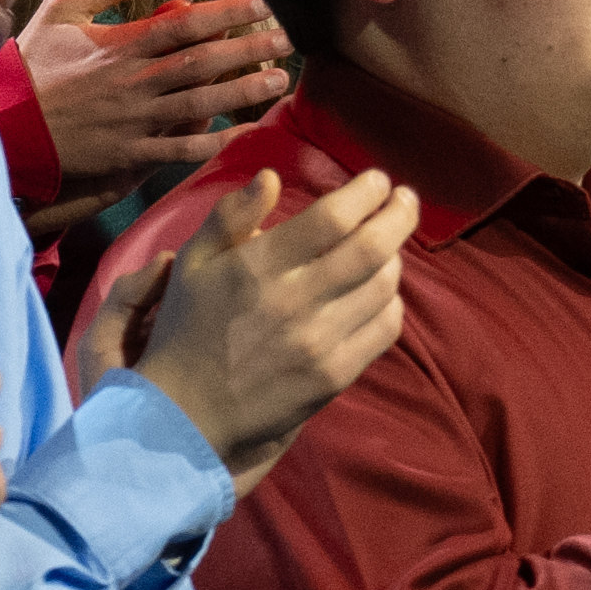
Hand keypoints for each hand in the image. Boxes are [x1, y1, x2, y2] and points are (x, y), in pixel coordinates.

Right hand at [17, 0, 295, 177]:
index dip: (227, 11)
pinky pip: (179, 150)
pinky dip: (213, 143)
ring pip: (199, 104)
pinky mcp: (128, 154)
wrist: (1, 125)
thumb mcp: (59, 9)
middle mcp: (133, 81)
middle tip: (288, 38)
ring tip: (279, 80)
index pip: (185, 22)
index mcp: (119, 45)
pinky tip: (244, 133)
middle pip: (202, 61)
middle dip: (248, 48)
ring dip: (242, 92)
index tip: (262, 2)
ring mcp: (133, 120)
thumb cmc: (30, 66)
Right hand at [96, 164, 421, 468]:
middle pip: (373, 247)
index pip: (333, 218)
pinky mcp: (335, 375)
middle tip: (404, 198)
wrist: (185, 413)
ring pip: (384, 286)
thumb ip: (230, 216)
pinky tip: (380, 292)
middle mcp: (296, 301)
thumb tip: (271, 176)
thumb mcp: (191, 263)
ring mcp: (320, 342)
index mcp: (260, 267)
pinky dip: (391, 302)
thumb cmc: (188, 329)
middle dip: (399, 214)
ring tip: (388, 244)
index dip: (365, 192)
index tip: (376, 180)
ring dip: (395, 256)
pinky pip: (385, 329)